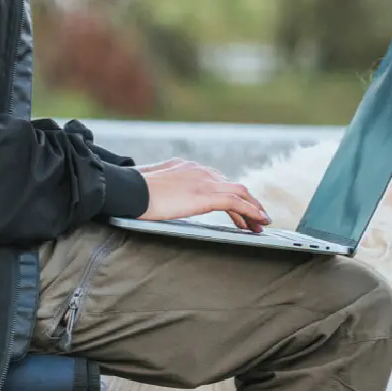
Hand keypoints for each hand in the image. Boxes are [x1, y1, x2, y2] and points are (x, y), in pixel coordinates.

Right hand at [136, 157, 268, 232]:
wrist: (129, 190)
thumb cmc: (132, 191)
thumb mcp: (151, 186)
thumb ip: (163, 188)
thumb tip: (161, 196)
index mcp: (187, 167)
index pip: (217, 181)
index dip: (230, 195)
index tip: (237, 209)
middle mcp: (199, 170)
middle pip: (231, 186)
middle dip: (247, 202)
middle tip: (256, 219)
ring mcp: (204, 181)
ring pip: (240, 193)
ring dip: (253, 209)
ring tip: (261, 223)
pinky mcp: (205, 195)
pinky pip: (236, 203)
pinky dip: (251, 211)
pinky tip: (258, 221)